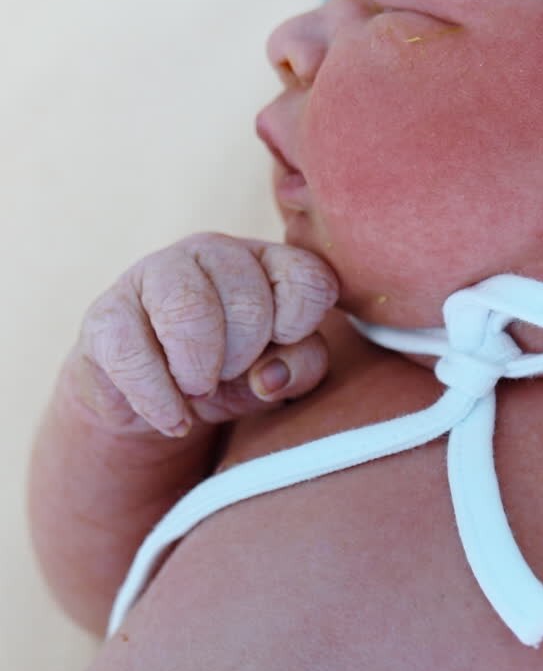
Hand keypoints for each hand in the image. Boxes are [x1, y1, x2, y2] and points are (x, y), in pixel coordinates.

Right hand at [73, 233, 338, 437]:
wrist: (156, 401)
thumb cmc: (232, 376)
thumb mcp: (278, 377)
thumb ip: (300, 369)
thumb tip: (270, 375)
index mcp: (267, 260)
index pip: (307, 277)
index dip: (299, 326)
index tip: (278, 348)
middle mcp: (213, 253)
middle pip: (248, 301)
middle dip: (243, 357)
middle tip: (228, 375)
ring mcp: (154, 273)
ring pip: (188, 309)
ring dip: (200, 369)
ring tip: (198, 392)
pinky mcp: (106, 313)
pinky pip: (133, 351)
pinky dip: (159, 399)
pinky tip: (173, 417)